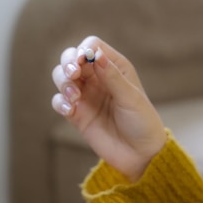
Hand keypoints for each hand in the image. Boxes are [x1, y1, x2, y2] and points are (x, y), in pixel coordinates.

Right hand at [51, 36, 166, 181]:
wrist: (140, 155)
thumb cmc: (142, 123)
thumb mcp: (131, 98)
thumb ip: (112, 77)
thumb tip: (96, 54)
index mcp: (115, 68)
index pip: (92, 46)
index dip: (83, 50)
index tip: (81, 61)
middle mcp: (98, 78)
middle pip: (71, 58)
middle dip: (67, 63)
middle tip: (73, 74)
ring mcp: (86, 95)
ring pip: (61, 77)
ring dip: (63, 83)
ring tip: (75, 97)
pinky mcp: (77, 114)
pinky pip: (60, 101)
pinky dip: (61, 102)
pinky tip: (71, 110)